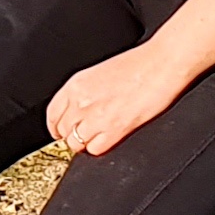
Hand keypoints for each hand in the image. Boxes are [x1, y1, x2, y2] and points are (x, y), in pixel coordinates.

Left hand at [45, 44, 196, 160]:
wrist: (162, 64)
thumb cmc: (139, 64)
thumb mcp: (100, 72)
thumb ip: (84, 91)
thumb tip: (78, 108)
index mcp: (76, 84)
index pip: (52, 114)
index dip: (56, 126)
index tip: (61, 131)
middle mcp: (81, 102)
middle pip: (63, 132)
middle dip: (72, 135)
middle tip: (85, 134)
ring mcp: (96, 117)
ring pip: (76, 144)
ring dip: (85, 143)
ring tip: (99, 136)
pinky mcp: (115, 130)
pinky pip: (95, 150)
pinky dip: (100, 148)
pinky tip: (109, 139)